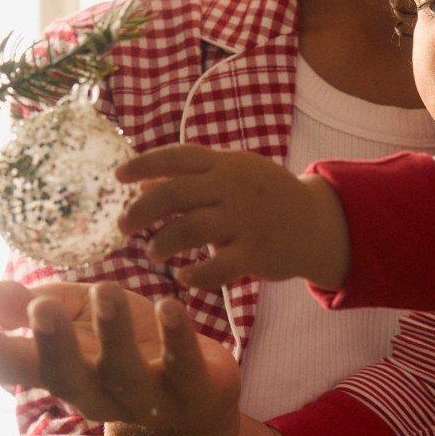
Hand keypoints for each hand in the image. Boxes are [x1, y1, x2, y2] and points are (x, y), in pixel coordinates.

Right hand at [0, 279, 239, 435]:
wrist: (199, 400)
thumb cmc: (129, 349)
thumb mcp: (81, 321)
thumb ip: (37, 306)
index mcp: (67, 376)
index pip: (22, 368)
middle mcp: (100, 395)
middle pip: (70, 378)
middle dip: (54, 344)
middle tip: (40, 308)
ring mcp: (147, 400)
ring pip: (126, 373)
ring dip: (114, 333)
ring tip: (105, 289)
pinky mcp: (193, 392)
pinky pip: (185, 366)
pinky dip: (178, 336)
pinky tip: (170, 305)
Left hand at [116, 145, 349, 291]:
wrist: (317, 223)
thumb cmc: (266, 198)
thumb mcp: (235, 175)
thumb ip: (194, 177)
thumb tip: (142, 184)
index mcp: (226, 165)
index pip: (177, 157)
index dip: (144, 165)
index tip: (117, 177)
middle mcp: (233, 188)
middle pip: (175, 194)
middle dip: (142, 210)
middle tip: (123, 226)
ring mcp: (246, 220)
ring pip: (190, 229)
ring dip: (164, 242)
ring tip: (154, 252)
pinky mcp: (257, 252)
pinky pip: (218, 267)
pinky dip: (197, 275)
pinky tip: (185, 278)